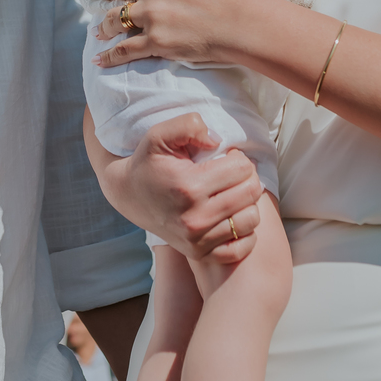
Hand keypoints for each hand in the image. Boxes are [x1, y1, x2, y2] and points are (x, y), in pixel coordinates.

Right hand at [88, 112, 263, 263]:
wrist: (129, 195)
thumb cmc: (148, 163)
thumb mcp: (158, 135)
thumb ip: (188, 125)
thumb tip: (217, 141)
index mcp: (189, 187)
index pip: (242, 169)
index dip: (239, 158)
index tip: (226, 158)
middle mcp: (195, 218)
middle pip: (251, 192)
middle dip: (247, 177)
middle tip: (231, 174)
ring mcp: (198, 240)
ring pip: (251, 219)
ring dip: (247, 203)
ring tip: (231, 194)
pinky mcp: (200, 255)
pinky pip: (241, 249)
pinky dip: (244, 233)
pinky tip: (232, 217)